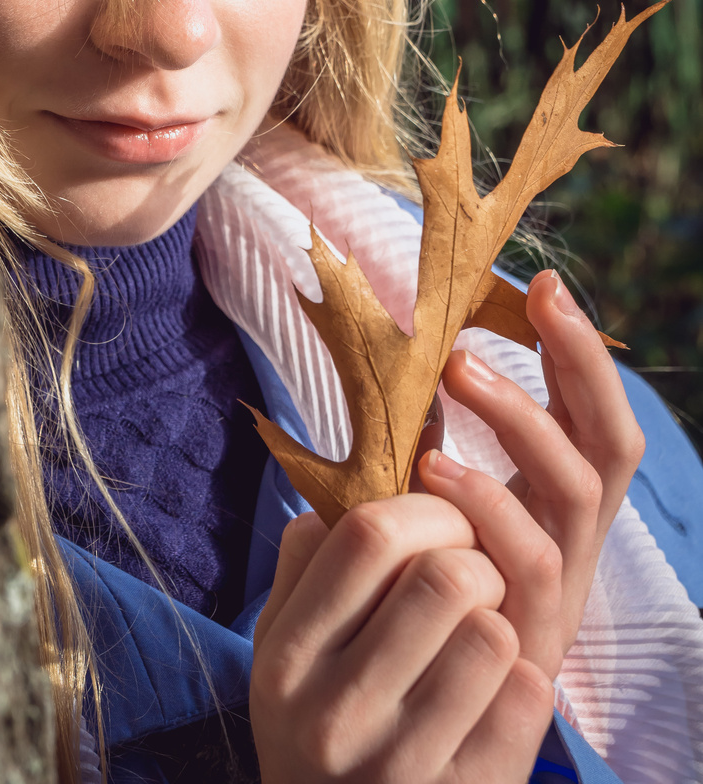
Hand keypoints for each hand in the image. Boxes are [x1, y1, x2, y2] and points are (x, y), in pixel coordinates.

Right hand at [250, 495, 554, 782]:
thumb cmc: (314, 726)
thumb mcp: (279, 647)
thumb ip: (307, 561)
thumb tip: (358, 481)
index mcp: (287, 658)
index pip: (369, 534)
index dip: (425, 507)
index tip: (440, 520)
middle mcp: (337, 712)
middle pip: (444, 576)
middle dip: (476, 554)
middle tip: (473, 572)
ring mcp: (401, 763)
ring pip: (492, 632)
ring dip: (502, 617)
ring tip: (483, 629)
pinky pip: (526, 697)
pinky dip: (525, 675)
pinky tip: (497, 688)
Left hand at [420, 269, 644, 678]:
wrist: (426, 725)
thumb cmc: (425, 593)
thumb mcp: (435, 509)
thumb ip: (434, 446)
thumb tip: (398, 365)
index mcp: (559, 504)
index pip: (591, 416)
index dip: (578, 352)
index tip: (545, 285)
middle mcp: (575, 539)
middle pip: (612, 442)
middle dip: (582, 362)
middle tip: (539, 299)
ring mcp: (560, 587)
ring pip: (576, 491)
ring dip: (523, 419)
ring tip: (459, 369)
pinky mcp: (530, 635)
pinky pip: (529, 561)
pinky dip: (486, 503)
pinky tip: (434, 466)